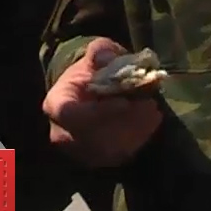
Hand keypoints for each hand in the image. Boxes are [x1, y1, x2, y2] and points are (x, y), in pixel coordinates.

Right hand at [44, 38, 163, 167]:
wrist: (94, 89)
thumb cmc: (94, 69)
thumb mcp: (98, 52)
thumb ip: (100, 51)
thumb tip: (106, 58)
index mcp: (56, 103)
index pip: (70, 115)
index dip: (98, 112)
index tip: (125, 103)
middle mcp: (62, 132)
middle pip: (92, 136)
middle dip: (124, 121)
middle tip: (150, 105)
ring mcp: (79, 149)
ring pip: (108, 149)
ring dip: (135, 131)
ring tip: (153, 110)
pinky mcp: (97, 158)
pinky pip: (119, 155)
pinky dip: (139, 138)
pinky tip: (152, 120)